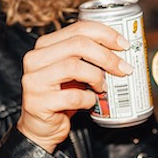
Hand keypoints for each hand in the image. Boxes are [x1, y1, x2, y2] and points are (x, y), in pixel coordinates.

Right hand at [16, 20, 131, 151]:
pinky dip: (88, 99)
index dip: (105, 34)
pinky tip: (91, 102)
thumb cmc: (60, 97)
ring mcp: (34, 80)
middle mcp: (36, 59)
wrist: (40, 128)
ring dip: (96, 76)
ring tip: (104, 87)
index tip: (124, 44)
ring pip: (73, 66)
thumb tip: (121, 50)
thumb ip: (87, 57)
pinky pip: (72, 96)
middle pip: (78, 45)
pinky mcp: (38, 102)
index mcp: (45, 45)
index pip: (78, 29)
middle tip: (124, 68)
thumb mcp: (73, 72)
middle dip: (106, 56)